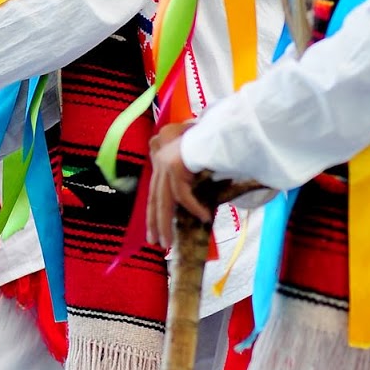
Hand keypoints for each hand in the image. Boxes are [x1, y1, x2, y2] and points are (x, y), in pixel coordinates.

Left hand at [146, 122, 210, 250]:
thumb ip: (190, 176)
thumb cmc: (210, 140)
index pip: (154, 193)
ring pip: (164, 202)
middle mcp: (160, 163)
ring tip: (169, 242)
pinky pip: (184, 194)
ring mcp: (166, 164)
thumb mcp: (196, 159)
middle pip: (155, 200)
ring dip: (166, 224)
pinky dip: (194, 207)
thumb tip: (198, 198)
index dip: (153, 214)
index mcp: (161, 161)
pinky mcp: (176, 166)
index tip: (152, 231)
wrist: (217, 126)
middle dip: (155, 224)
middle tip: (156, 243)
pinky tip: (203, 217)